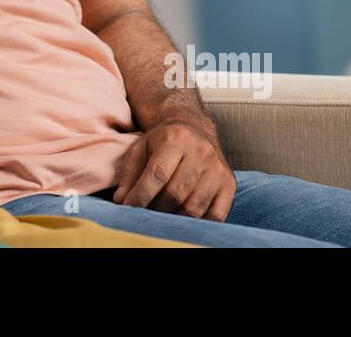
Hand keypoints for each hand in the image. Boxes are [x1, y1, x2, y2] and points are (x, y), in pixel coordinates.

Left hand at [113, 116, 235, 220]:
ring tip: (162, 213)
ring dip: (174, 217)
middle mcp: (200, 152)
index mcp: (175, 138)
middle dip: (156, 207)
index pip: (158, 173)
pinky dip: (198, 223)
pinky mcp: (229, 183)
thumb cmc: (162, 141)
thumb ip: (130, 173)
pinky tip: (183, 217)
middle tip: (145, 211)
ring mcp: (217, 169)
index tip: (129, 207)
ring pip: (194, 207)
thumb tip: (121, 200)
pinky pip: (216, 215)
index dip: (142, 194)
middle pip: (176, 193)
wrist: (194, 128)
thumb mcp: (141, 147)